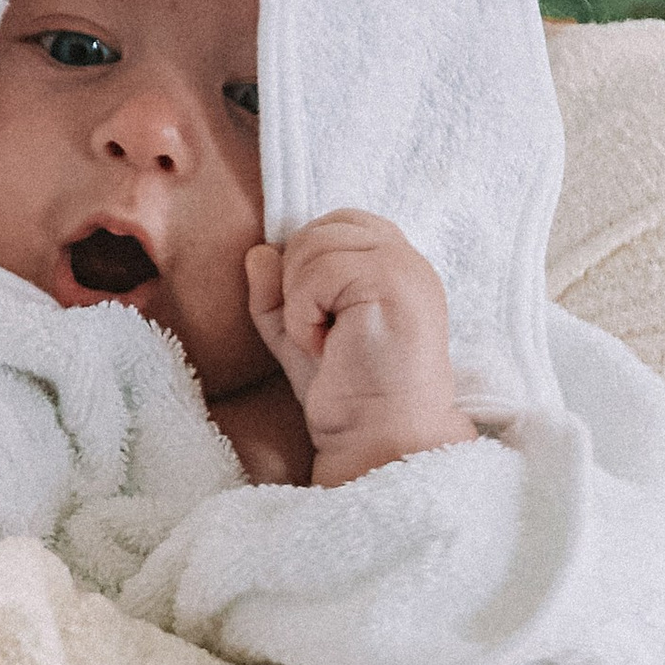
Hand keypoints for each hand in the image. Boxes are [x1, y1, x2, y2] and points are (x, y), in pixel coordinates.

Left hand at [245, 212, 477, 486]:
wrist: (380, 441)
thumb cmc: (349, 398)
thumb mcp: (300, 338)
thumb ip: (277, 295)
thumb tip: (257, 252)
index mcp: (395, 266)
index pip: (337, 223)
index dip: (307, 262)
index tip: (316, 319)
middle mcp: (407, 258)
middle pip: (320, 228)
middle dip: (297, 279)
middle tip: (317, 333)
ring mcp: (404, 267)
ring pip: (314, 244)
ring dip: (299, 300)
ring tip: (323, 343)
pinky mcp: (392, 282)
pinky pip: (319, 270)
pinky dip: (303, 314)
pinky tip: (324, 347)